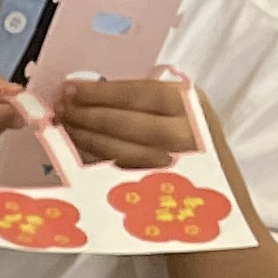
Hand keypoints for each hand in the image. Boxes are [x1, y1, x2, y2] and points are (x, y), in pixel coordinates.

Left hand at [49, 69, 202, 171]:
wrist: (216, 181)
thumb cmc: (188, 136)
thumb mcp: (178, 107)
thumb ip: (145, 100)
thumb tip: (90, 93)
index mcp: (191, 106)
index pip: (142, 94)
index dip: (103, 92)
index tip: (72, 88)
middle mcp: (185, 135)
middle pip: (128, 123)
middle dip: (88, 114)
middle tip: (61, 107)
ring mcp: (171, 166)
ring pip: (120, 151)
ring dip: (85, 137)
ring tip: (64, 124)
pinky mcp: (156, 189)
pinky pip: (118, 172)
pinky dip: (93, 160)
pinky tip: (75, 148)